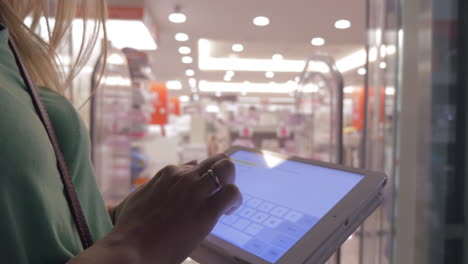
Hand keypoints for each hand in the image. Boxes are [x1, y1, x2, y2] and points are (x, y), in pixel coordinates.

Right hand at [111, 154, 241, 263]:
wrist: (130, 248)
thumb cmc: (131, 228)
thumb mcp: (141, 196)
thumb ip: (159, 184)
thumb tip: (172, 176)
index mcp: (169, 173)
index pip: (197, 165)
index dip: (203, 180)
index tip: (202, 195)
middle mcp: (184, 176)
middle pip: (216, 160)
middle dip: (223, 174)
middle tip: (219, 194)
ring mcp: (195, 191)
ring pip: (227, 168)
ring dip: (231, 184)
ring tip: (225, 203)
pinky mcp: (206, 210)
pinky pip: (232, 193)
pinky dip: (235, 201)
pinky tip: (227, 212)